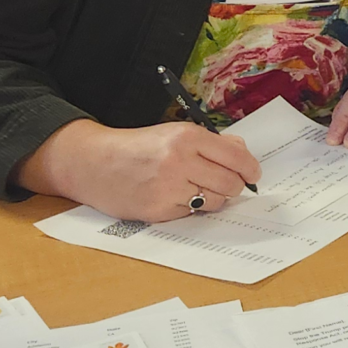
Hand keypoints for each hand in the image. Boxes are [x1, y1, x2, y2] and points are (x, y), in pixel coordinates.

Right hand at [19, 118, 259, 220]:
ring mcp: (168, 188)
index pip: (237, 157)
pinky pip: (192, 214)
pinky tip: (174, 196)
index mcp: (187, 137)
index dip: (251, 169)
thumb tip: (244, 154)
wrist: (94, 163)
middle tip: (225, 184)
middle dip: (234, 186)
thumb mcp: (175, 133)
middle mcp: (179, 161)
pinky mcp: (158, 210)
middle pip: (231, 183)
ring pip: (215, 202)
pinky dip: (189, 208)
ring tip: (195, 188)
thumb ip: (212, 143)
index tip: (253, 175)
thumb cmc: (138, 147)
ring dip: (213, 198)